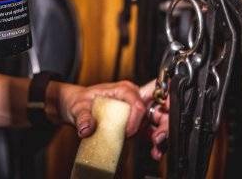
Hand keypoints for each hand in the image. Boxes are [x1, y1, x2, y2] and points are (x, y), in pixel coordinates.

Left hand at [50, 80, 168, 159]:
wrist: (78, 108)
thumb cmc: (81, 101)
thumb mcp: (79, 106)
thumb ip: (83, 116)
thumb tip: (86, 128)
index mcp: (123, 89)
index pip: (138, 103)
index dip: (136, 120)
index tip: (127, 133)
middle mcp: (134, 97)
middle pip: (157, 105)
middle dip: (162, 123)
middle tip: (156, 140)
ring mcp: (137, 109)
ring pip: (159, 118)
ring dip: (162, 134)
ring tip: (156, 150)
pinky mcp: (137, 121)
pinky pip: (152, 130)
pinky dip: (156, 140)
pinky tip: (154, 151)